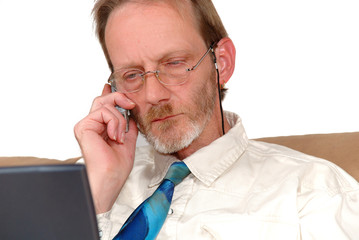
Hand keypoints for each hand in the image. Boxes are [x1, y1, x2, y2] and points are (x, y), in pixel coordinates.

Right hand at [74, 84, 137, 213]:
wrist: (110, 177)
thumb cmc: (116, 167)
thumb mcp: (128, 140)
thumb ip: (128, 125)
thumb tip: (130, 112)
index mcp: (100, 130)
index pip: (103, 106)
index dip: (110, 95)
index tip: (112, 86)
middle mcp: (91, 126)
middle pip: (102, 100)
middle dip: (119, 98)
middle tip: (131, 104)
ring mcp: (86, 126)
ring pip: (105, 104)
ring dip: (120, 119)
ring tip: (120, 136)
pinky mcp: (84, 126)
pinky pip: (104, 112)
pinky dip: (115, 122)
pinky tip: (114, 136)